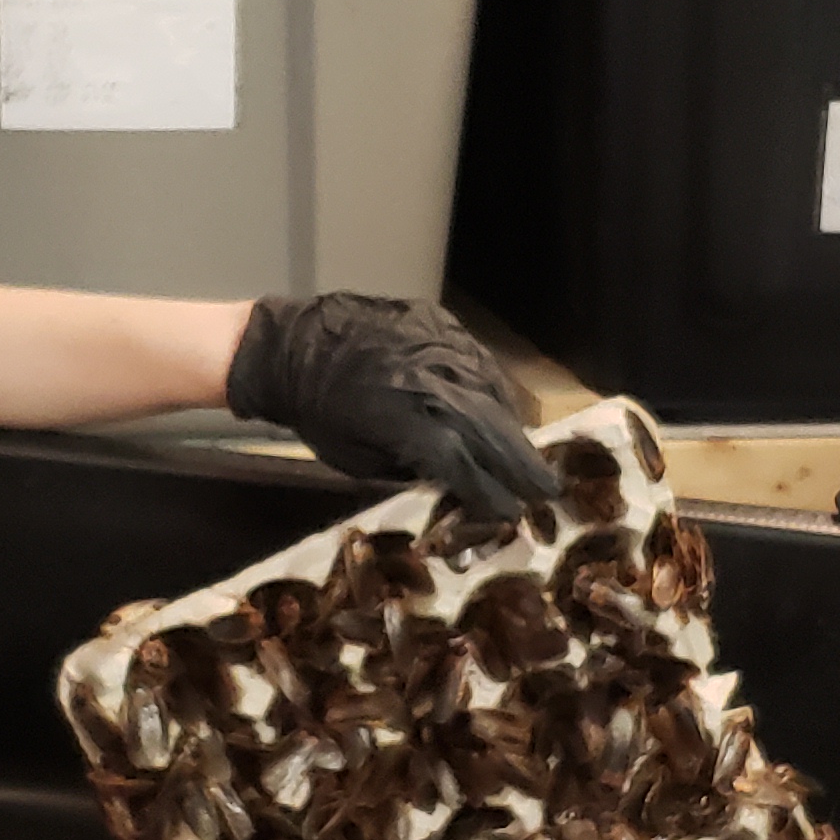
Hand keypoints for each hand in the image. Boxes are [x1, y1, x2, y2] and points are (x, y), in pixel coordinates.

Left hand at [225, 295, 561, 520]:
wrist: (292, 349)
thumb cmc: (320, 417)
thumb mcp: (364, 462)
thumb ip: (417, 471)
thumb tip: (460, 485)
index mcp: (413, 426)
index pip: (469, 469)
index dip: (495, 496)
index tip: (515, 514)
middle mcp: (437, 384)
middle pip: (496, 431)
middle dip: (524, 465)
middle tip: (547, 490)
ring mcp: (444, 349)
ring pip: (497, 395)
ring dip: (513, 429)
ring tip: (526, 455)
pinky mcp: (443, 325)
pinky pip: (482, 364)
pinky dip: (493, 392)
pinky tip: (499, 410)